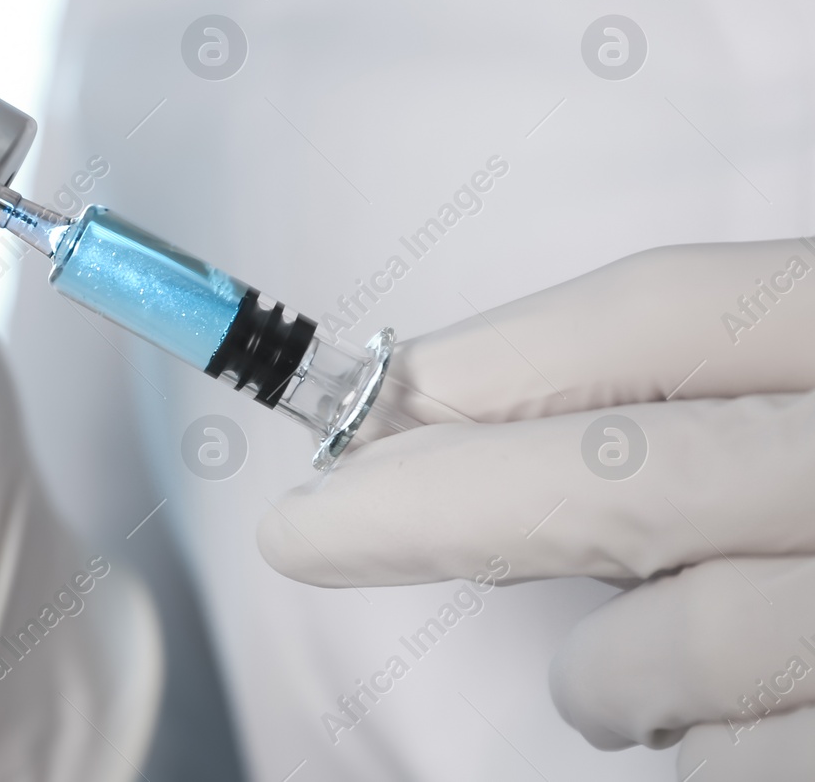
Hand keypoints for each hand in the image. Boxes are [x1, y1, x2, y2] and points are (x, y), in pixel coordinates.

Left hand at [257, 239, 814, 778]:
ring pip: (675, 639)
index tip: (376, 396)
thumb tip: (476, 412)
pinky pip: (741, 763)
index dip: (508, 353)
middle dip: (439, 502)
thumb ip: (725, 394)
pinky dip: (696, 755)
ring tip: (615, 685)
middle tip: (306, 530)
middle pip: (629, 470)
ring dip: (602, 672)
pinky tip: (711, 732)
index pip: (678, 309)